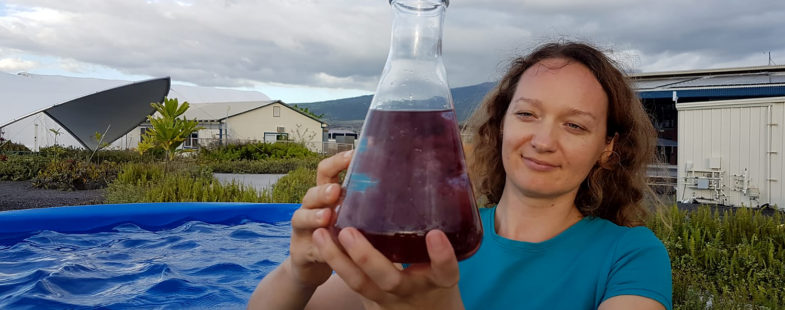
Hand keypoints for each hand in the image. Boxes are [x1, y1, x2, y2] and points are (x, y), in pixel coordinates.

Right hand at [286, 150, 352, 288]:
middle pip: (312, 193)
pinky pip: (307, 248)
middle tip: (336, 191)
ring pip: (301, 217)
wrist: (313, 265)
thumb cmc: (339, 236)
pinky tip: (326, 252)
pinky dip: (317, 249)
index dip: (337, 162)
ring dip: (313, 216)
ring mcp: (303, 230)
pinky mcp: (301, 251)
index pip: (327, 172)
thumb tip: (401, 187)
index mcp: (325, 195)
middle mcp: (311, 208)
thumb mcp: (352, 217)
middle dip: (323, 191)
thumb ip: (365, 204)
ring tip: (326, 217)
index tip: (353, 155)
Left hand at [312, 227, 463, 309]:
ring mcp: (387, 297)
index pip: (445, 272)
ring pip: (360, 284)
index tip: (435, 234)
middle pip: (390, 280)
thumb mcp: (445, 261)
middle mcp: (412, 291)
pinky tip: (320, 239)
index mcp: (438, 281)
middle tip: (349, 232)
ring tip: (321, 233)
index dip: (442, 256)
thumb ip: (445, 231)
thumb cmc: (436, 276)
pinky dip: (334, 260)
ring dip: (338, 258)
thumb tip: (445, 180)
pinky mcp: (369, 297)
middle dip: (367, 257)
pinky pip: (349, 281)